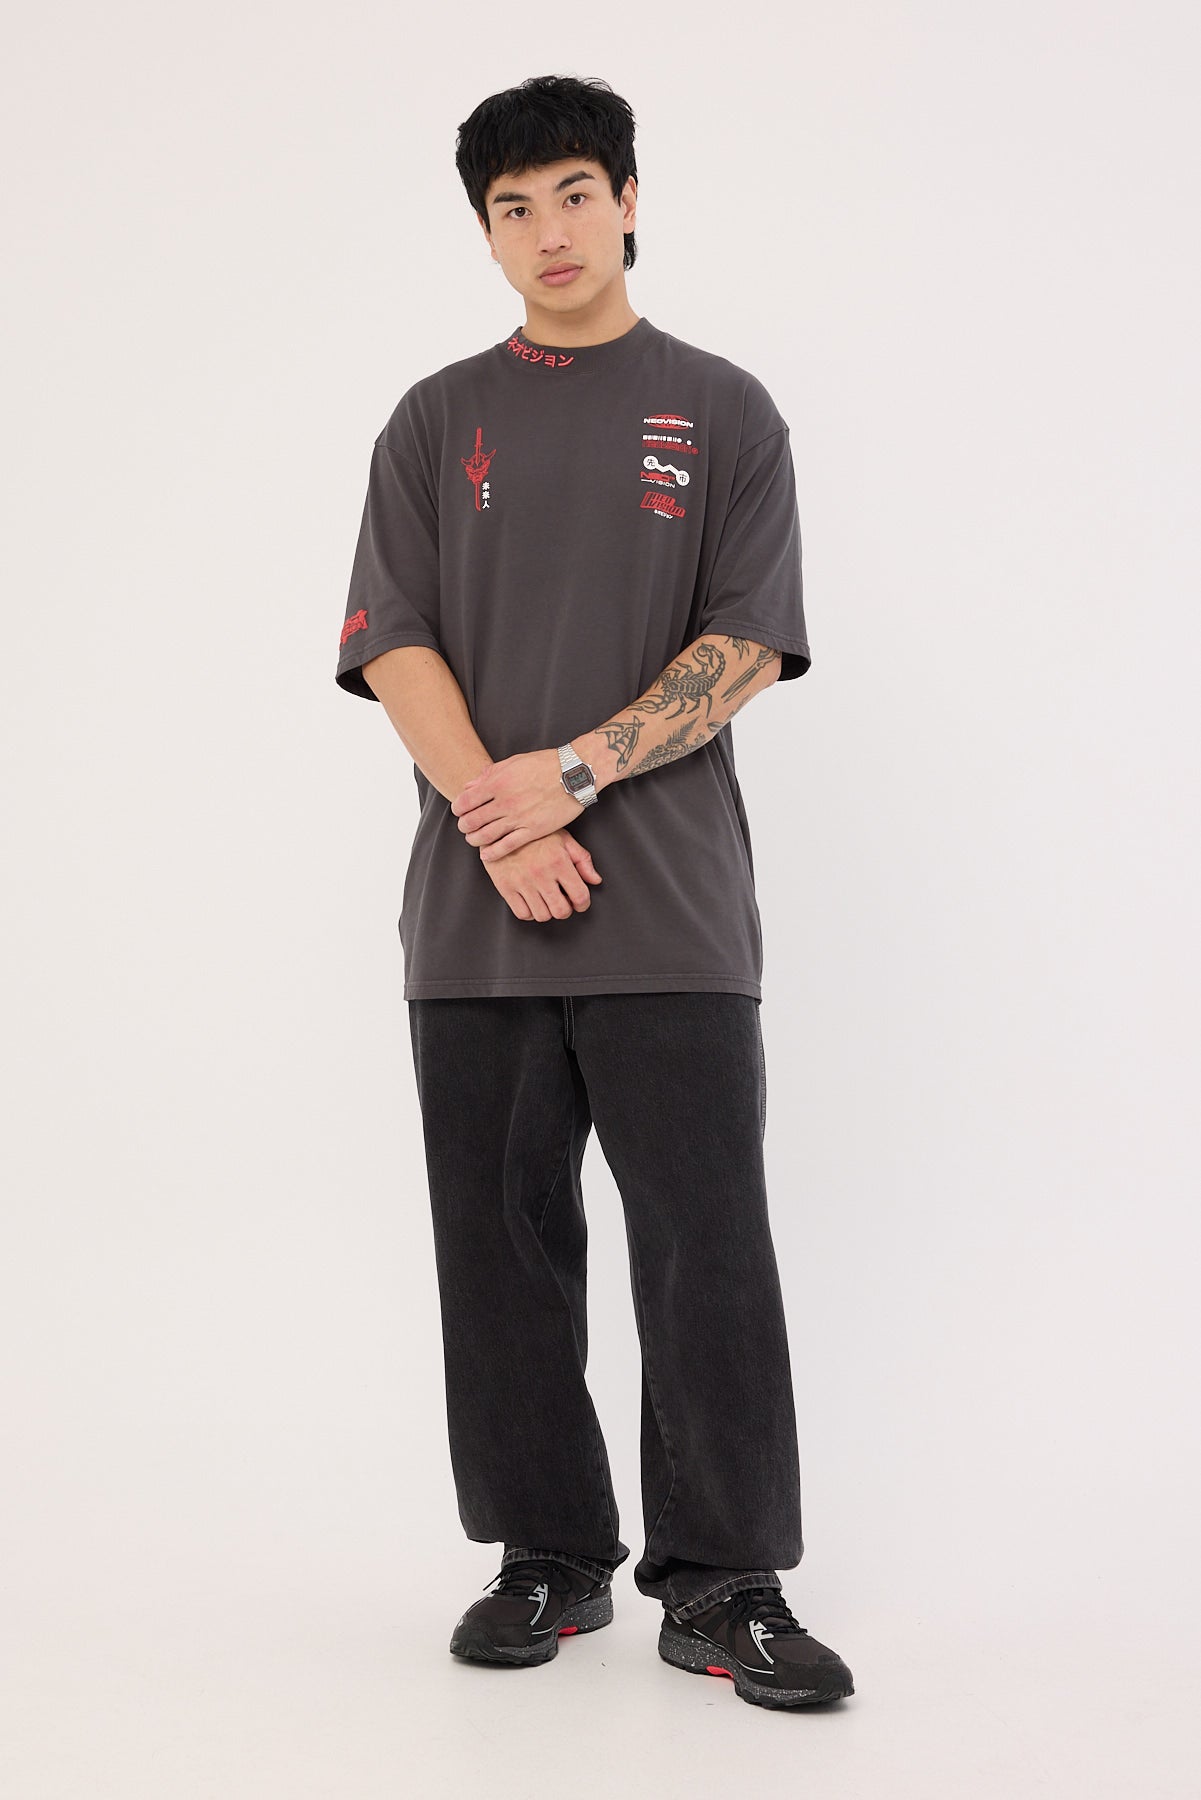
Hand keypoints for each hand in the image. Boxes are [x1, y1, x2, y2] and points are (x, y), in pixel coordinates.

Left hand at [452, 749, 586, 862]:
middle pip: (472, 821)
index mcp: (497, 782)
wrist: (574, 773)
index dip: (458, 809)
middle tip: (465, 827)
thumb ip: (489, 775)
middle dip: (464, 826)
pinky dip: (492, 852)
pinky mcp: (533, 831)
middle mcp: (505, 801)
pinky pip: (507, 846)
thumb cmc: (545, 764)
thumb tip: (469, 787)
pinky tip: (486, 854)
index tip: (459, 811)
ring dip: (474, 840)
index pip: (465, 802)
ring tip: (474, 839)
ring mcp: (518, 817)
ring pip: (485, 836)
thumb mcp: (513, 762)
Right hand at [480, 828, 602, 920]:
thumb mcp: (563, 839)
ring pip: (542, 916)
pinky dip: (529, 912)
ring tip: (546, 900)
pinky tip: (531, 901)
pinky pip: (522, 913)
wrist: (499, 826)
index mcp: (558, 861)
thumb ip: (582, 860)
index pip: (580, 895)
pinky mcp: (505, 887)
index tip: (580, 903)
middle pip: (561, 911)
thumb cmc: (533, 833)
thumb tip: (595, 879)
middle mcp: (541, 874)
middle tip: (563, 902)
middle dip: (566, 910)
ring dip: (547, 912)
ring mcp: (522, 882)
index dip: (583, 904)